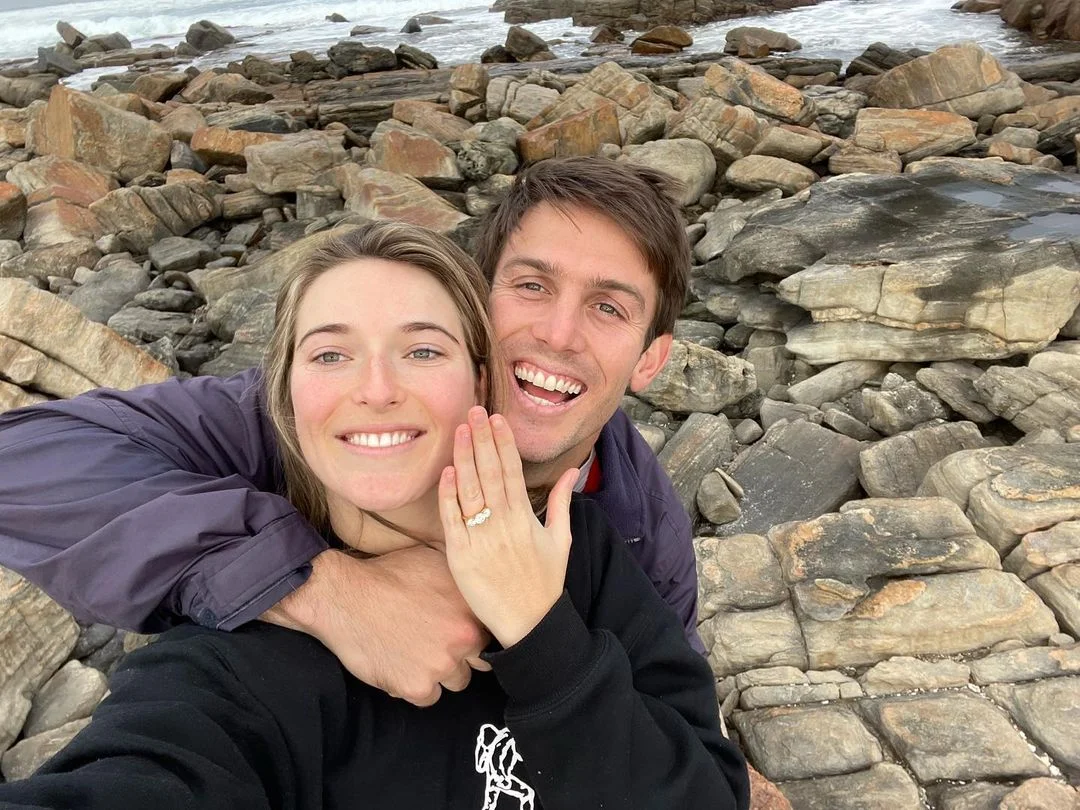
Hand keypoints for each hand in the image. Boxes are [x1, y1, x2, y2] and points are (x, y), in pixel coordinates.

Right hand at [263, 546, 489, 706]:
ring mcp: (440, 666)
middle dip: (460, 657)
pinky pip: (427, 697)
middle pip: (476, 664)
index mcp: (472, 613)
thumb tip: (481, 589)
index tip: (459, 634)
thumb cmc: (389, 574)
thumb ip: (464, 583)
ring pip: (454, 683)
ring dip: (439, 673)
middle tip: (435, 644)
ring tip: (416, 653)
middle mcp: (463, 641)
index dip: (473, 636)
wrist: (346, 595)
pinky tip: (400, 665)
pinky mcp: (415, 686)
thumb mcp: (437, 563)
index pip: (491, 638)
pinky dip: (414, 686)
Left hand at [438, 407, 578, 648]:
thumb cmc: (545, 582)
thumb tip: (573, 470)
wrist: (529, 624)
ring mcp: (481, 539)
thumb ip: (563, 503)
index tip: (496, 419)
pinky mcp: (461, 556)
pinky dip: (448, 495)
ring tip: (459, 431)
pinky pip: (452, 520)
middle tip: (473, 411)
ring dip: (464, 458)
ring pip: (470, 490)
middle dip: (481, 439)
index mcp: (526, 518)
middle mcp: (503, 524)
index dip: (503, 443)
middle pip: (490, 473)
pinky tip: (447, 472)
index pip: (512, 471)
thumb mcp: (561, 540)